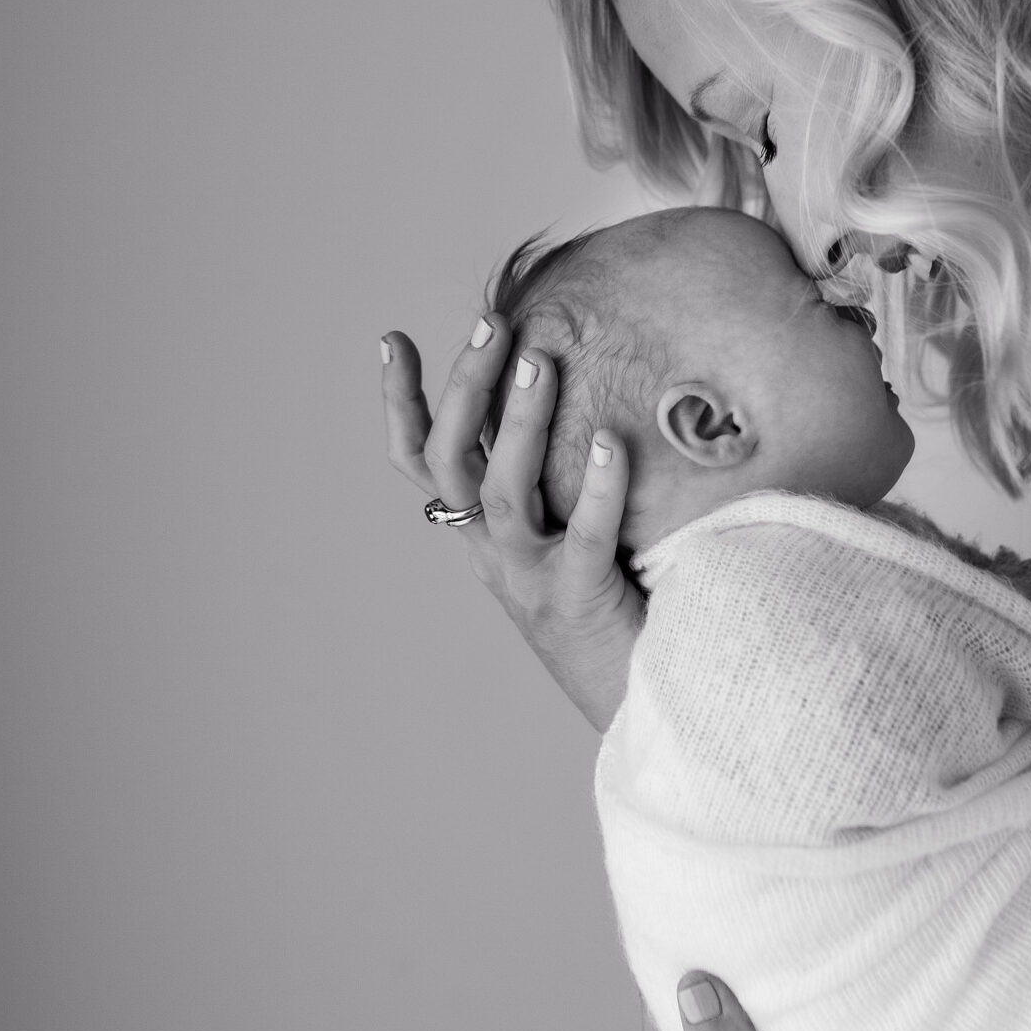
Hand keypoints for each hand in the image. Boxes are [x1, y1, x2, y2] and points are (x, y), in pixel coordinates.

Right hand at [380, 316, 643, 731]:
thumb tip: (575, 385)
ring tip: (539, 361)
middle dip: (463, 388)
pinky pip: (582, 538)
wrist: (638, 705)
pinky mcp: (580, 602)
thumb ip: (556, 477)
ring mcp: (530, 578)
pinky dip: (595, 487)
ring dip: (518, 422)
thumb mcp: (563, 534)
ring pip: (504, 492)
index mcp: (482, 534)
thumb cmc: (612, 605)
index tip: (392, 340)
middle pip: (450, 463)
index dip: (400, 404)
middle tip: (489, 325)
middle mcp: (493, 552)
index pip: (420, 463)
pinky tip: (610, 441)